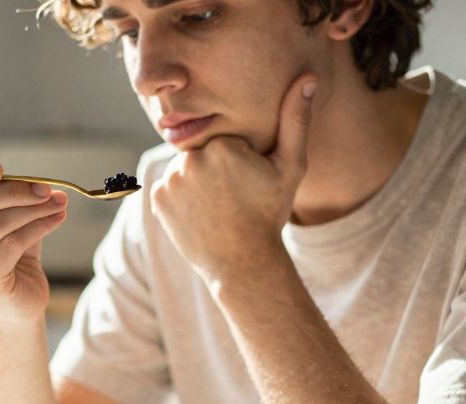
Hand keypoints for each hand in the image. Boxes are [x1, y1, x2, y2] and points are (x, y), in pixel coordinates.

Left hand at [149, 73, 317, 283]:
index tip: (247, 183)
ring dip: (197, 182)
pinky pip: (169, 187)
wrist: (243, 263)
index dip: (239, 160)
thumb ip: (296, 120)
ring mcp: (171, 180)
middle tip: (232, 197)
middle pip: (203, 152)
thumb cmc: (270, 214)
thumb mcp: (290, 168)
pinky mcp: (157, 199)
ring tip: (216, 206)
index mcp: (223, 145)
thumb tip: (308, 77)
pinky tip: (200, 214)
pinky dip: (180, 198)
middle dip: (215, 169)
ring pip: (185, 170)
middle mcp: (192, 158)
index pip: (225, 139)